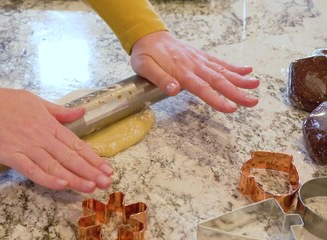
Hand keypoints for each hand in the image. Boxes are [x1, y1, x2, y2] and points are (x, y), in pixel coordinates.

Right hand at [0, 86, 112, 192]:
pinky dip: (47, 177)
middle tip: (106, 182)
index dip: (93, 158)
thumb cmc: (5, 101)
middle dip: (90, 171)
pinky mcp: (12, 156)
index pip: (76, 144)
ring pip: (55, 165)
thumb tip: (81, 112)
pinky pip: (32, 169)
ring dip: (74, 177)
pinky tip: (61, 184)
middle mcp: (42, 137)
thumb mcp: (37, 101)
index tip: (106, 168)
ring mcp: (27, 147)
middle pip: (70, 157)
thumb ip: (60, 111)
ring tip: (90, 187)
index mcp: (50, 125)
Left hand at [131, 31, 259, 112]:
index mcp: (181, 71)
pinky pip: (219, 62)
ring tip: (256, 86)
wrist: (149, 36)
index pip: (202, 88)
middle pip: (218, 80)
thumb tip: (175, 90)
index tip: (231, 108)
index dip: (217, 99)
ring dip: (240, 79)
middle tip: (253, 102)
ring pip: (222, 71)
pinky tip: (247, 71)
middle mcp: (194, 65)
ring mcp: (199, 60)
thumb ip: (160, 79)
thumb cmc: (145, 54)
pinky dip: (234, 67)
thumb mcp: (144, 67)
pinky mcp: (201, 56)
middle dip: (236, 92)